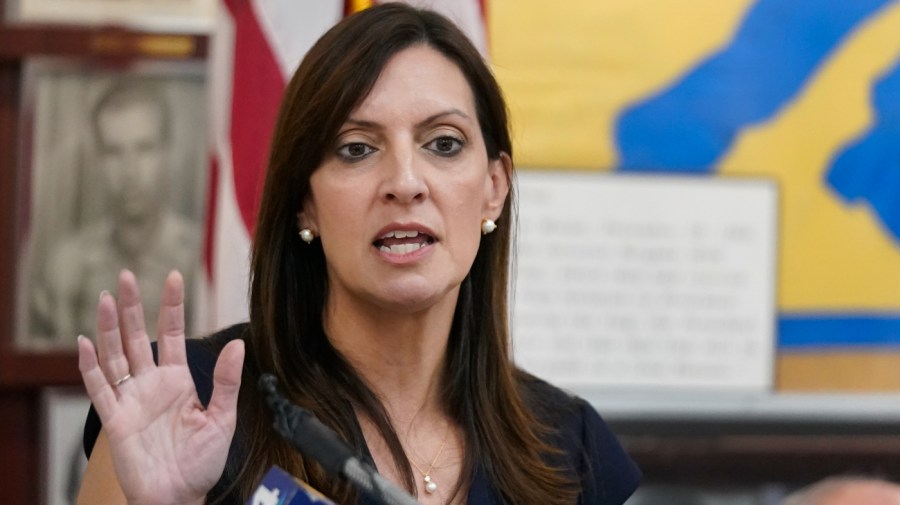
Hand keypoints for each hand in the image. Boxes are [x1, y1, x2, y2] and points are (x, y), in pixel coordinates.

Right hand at [78, 270, 244, 504]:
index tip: (173, 276)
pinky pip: (99, 388)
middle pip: (137, 337)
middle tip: (126, 275)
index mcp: (178, 380)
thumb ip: (226, 382)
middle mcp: (151, 384)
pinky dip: (89, 366)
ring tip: (107, 298)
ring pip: (115, 355)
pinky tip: (84, 342)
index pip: (172, 333)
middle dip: (132, 306)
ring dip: (109, 328)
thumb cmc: (201, 462)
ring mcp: (131, 399)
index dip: (171, 306)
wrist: (180, 496)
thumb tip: (237, 345)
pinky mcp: (116, 419)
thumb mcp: (222, 418)